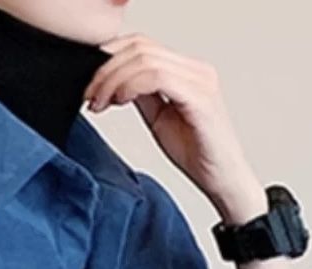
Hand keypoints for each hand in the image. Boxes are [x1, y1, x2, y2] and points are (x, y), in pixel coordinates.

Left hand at [83, 33, 266, 221]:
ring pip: (145, 59)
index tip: (90, 86)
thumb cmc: (198, 154)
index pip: (142, 46)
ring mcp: (200, 80)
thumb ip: (142, 96)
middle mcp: (196, 69)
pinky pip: (158, 77)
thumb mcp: (159, 119)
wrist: (222, 180)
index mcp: (186, 71)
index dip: (110, 59)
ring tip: (101, 103)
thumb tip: (115, 83)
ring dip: (114, 79)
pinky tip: (120, 101)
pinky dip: (131, 85)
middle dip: (106, 70)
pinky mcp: (200, 98)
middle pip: (140, 47)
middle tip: (90, 96)